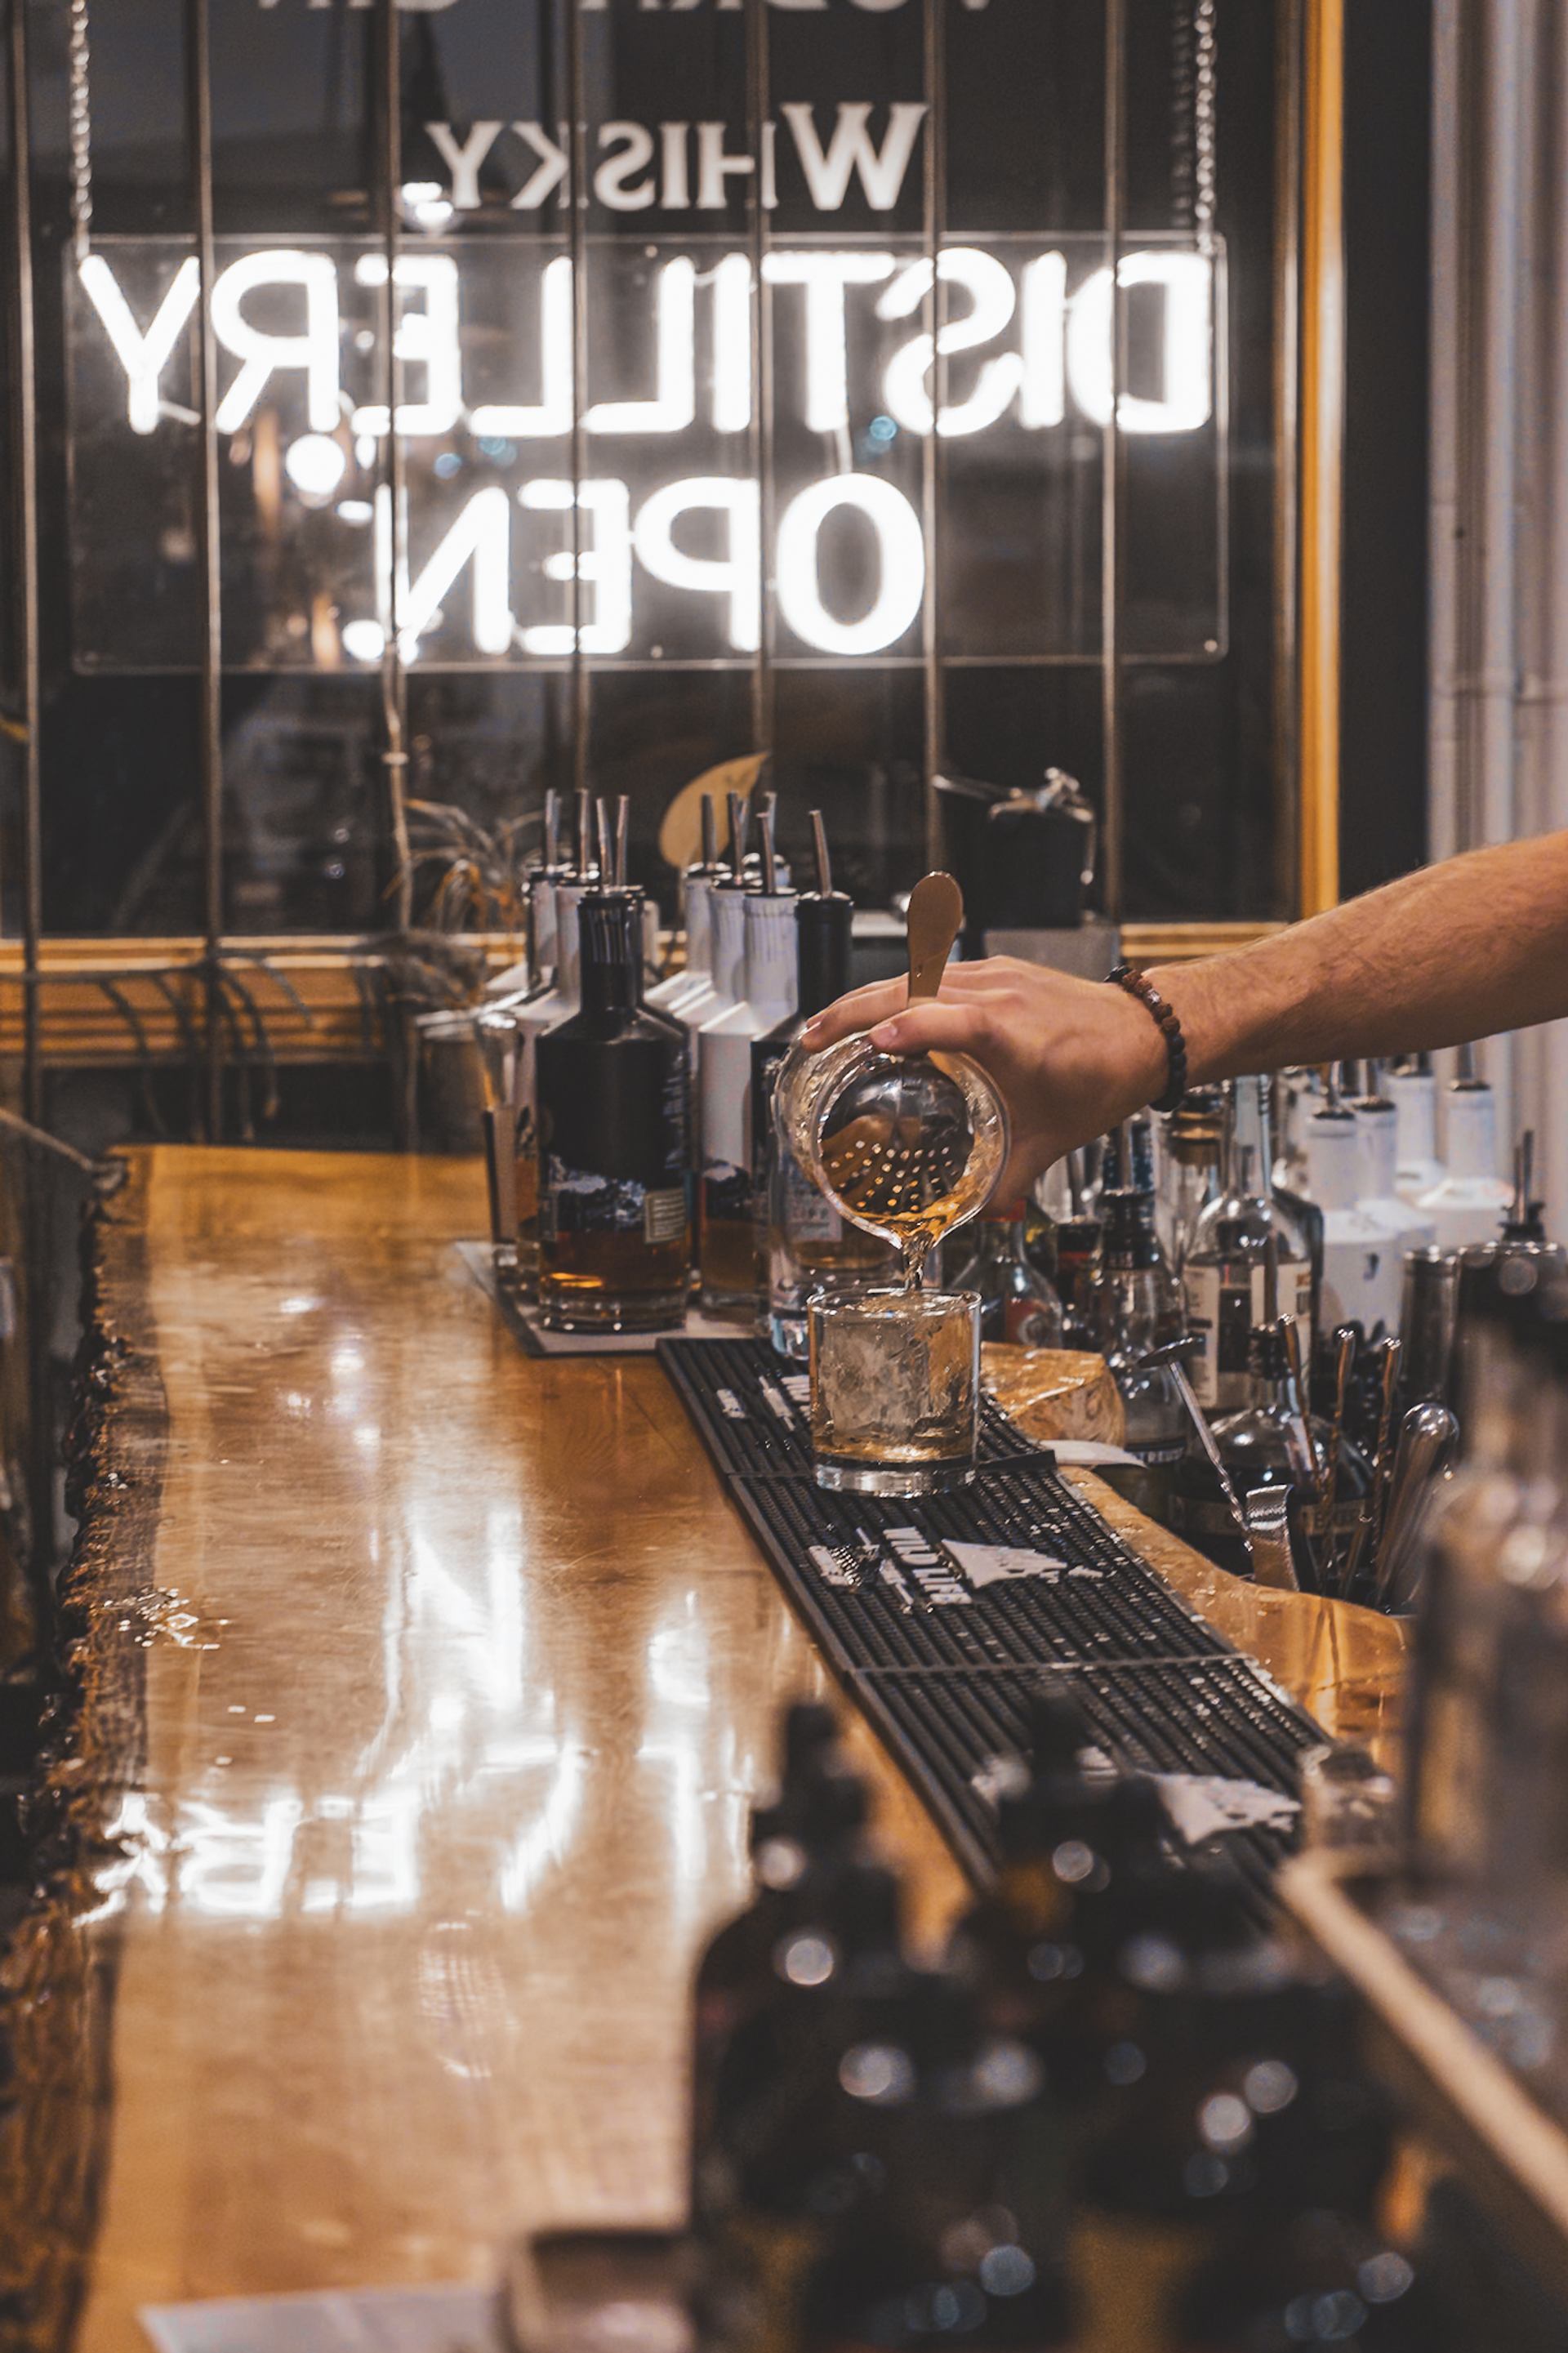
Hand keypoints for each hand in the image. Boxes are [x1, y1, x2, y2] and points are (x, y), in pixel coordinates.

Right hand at [799, 957, 1171, 1198]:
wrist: (1145, 1034)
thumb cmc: (1104, 1077)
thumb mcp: (1051, 1141)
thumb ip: (1007, 1183)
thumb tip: (970, 1216)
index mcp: (1011, 1033)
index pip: (946, 1017)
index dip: (906, 1027)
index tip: (869, 1044)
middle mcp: (998, 994)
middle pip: (911, 986)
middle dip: (852, 1011)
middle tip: (811, 1040)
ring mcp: (994, 975)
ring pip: (914, 973)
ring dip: (864, 998)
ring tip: (825, 1027)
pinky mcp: (993, 970)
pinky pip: (931, 972)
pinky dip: (893, 990)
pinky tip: (872, 1013)